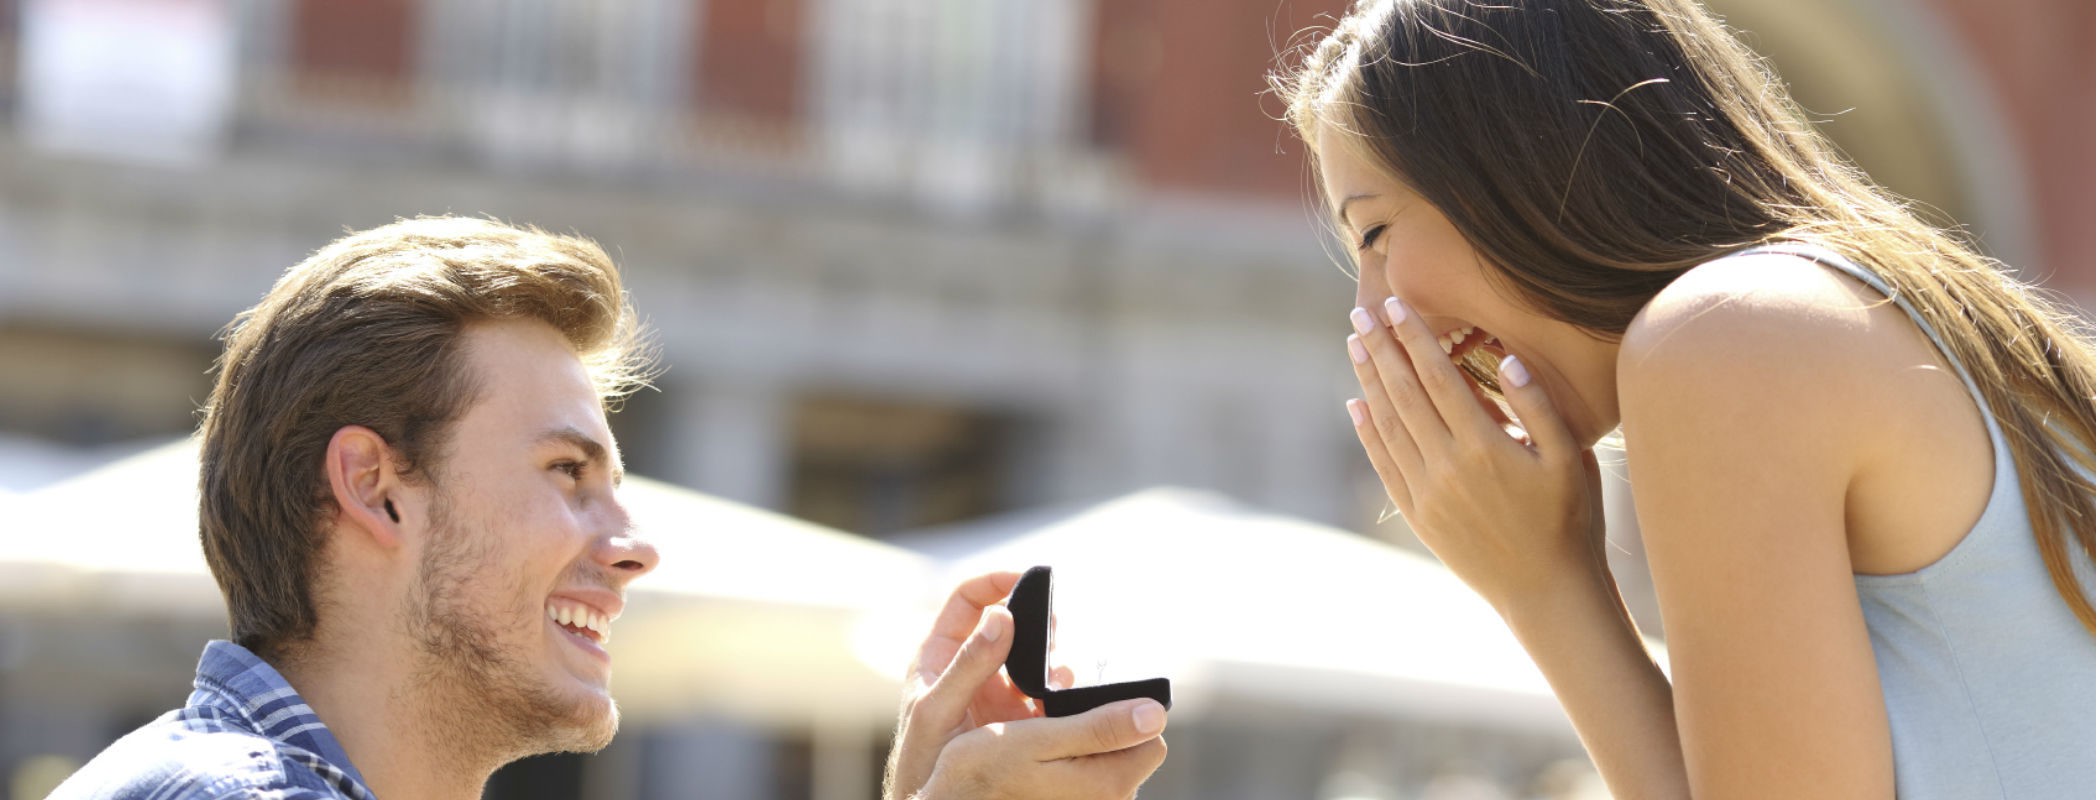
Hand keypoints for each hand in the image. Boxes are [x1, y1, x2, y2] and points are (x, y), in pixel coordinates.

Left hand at [888, 572, 1120, 799]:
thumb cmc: (919, 760)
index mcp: (940, 653)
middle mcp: (970, 666)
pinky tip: (1061, 696)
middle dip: (1033, 620)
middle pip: (1007, 623)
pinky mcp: (1017, 716)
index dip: (996, 582)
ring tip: (1055, 669)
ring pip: (1029, 657)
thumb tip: (1000, 617)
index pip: (968, 599)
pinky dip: (1057, 689)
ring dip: (1048, 657)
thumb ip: (967, 666)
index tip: (1026, 579)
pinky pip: (1043, 690)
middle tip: (1052, 623)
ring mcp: (995, 690)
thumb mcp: (937, 710)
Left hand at [1344, 296, 1607, 607]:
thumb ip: (1538, 406)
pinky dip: (1367, 432)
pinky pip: (1384, 464)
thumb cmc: (1570, 520)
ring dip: (1369, 382)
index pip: (1438, 377)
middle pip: (1404, 394)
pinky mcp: (1418, 515)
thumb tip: (1506, 359)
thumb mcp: (1570, 458)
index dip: (1414, 338)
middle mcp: (1447, 465)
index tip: (1394, 306)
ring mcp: (1427, 492)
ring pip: (1388, 425)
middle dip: (1381, 350)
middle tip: (1360, 314)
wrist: (1547, 591)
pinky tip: (1356, 405)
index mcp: (1485, 445)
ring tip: (1355, 347)